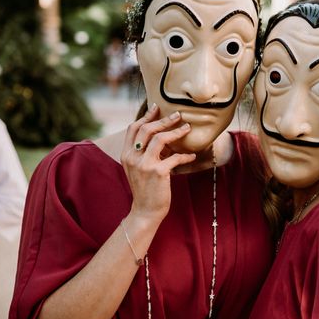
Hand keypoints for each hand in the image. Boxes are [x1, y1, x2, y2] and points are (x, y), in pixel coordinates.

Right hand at [121, 104, 195, 222]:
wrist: (145, 211)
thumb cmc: (145, 189)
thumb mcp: (137, 169)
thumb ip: (143, 153)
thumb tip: (159, 136)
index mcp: (126, 154)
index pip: (133, 128)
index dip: (145, 116)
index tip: (156, 107)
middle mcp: (132, 157)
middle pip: (147, 129)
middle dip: (164, 120)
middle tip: (178, 115)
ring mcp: (144, 164)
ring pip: (160, 138)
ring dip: (176, 131)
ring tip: (187, 128)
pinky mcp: (158, 172)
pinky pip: (175, 157)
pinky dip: (185, 155)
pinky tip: (192, 155)